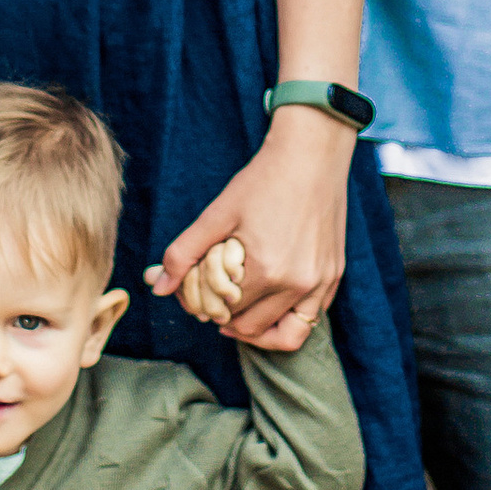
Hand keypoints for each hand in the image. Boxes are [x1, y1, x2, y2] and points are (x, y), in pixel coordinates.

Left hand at [150, 119, 352, 349]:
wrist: (311, 155)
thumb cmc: (263, 180)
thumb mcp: (217, 214)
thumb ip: (184, 253)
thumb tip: (156, 287)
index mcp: (266, 271)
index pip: (225, 311)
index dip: (205, 306)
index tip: (198, 295)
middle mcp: (297, 283)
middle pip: (251, 327)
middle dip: (228, 319)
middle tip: (215, 302)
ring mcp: (320, 281)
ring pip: (285, 334)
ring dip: (258, 329)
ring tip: (238, 314)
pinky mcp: (334, 275)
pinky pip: (311, 317)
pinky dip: (288, 319)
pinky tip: (269, 303)